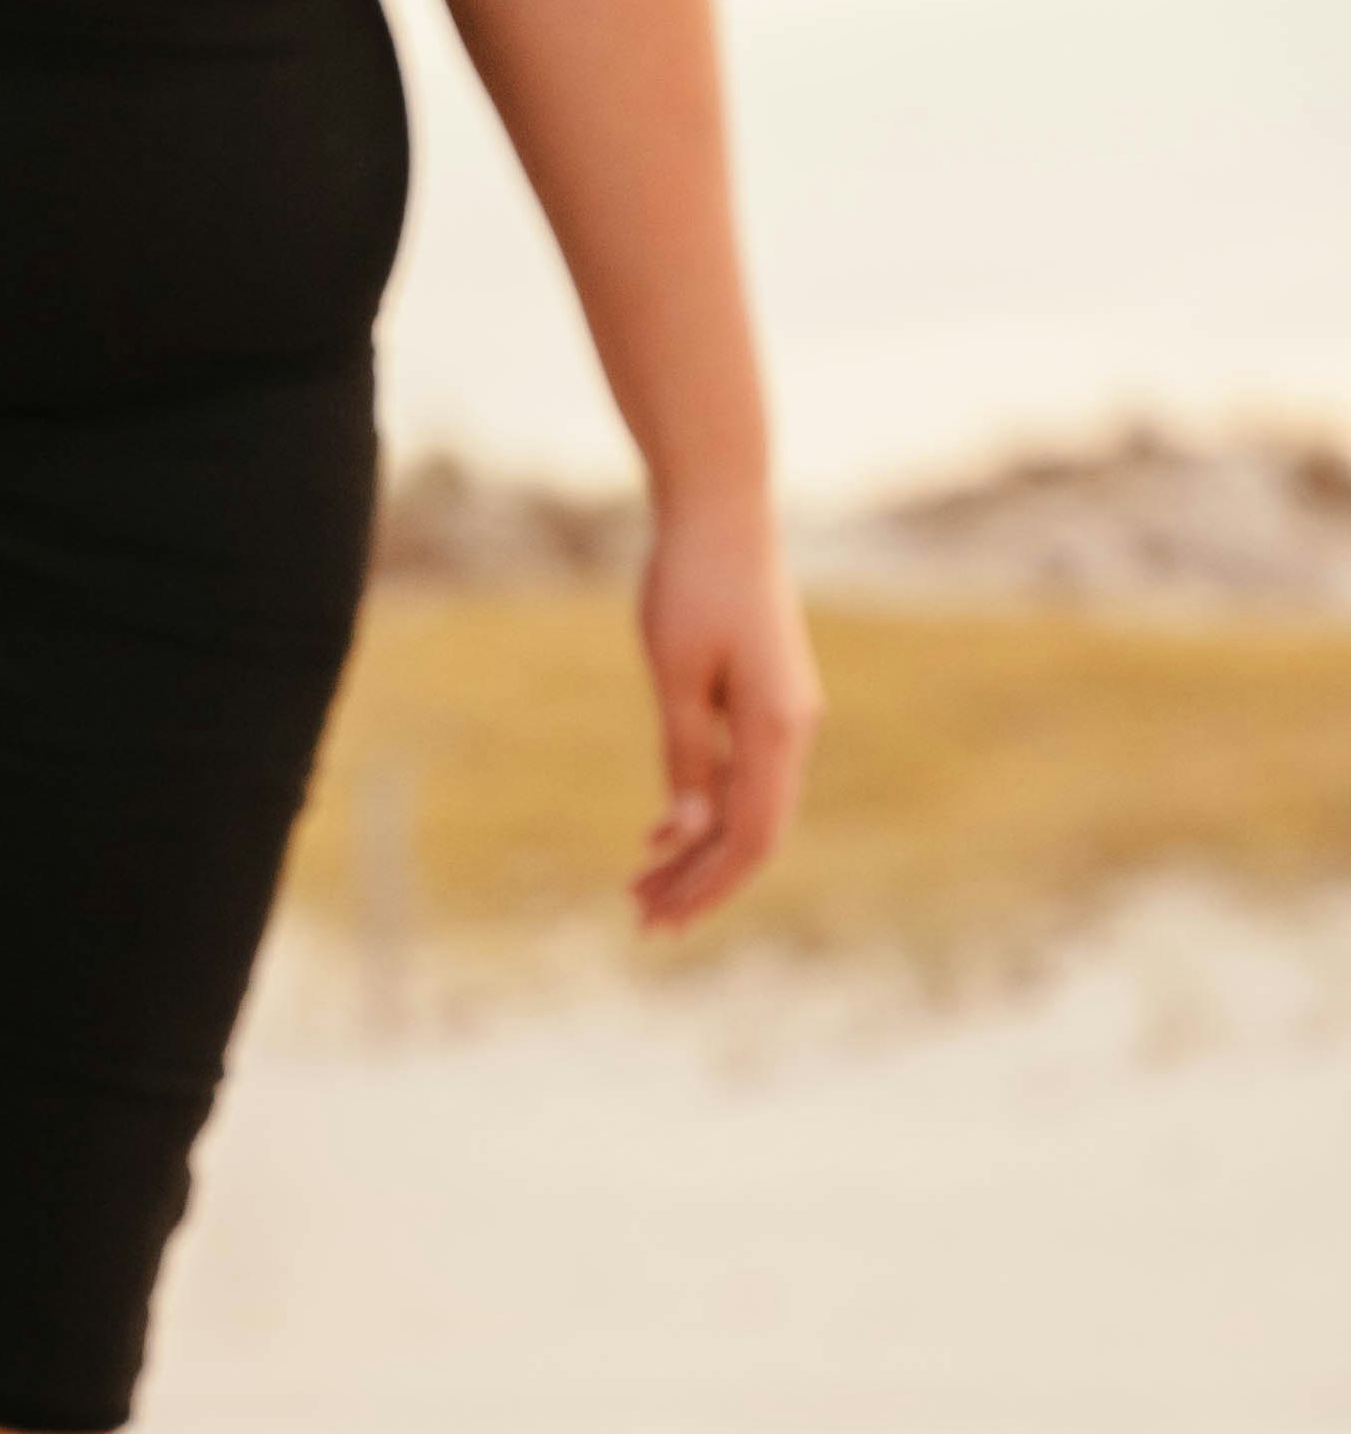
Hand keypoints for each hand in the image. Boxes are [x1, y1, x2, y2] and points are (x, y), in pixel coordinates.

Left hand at [631, 497, 819, 933]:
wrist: (721, 511)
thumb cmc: (691, 584)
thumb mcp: (675, 674)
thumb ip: (686, 756)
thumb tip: (688, 832)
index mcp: (777, 730)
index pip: (750, 838)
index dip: (707, 887)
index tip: (663, 922)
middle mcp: (792, 731)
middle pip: (752, 834)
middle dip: (699, 883)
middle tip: (643, 922)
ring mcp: (784, 715)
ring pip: (747, 807)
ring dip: (696, 852)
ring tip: (640, 889)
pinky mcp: (767, 699)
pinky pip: (742, 775)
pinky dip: (703, 809)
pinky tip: (662, 833)